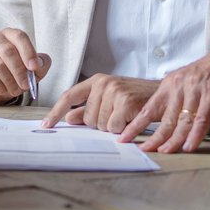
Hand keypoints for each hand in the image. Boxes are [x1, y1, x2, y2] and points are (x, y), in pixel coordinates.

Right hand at [0, 30, 49, 104]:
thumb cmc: (14, 75)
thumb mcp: (32, 71)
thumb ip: (41, 65)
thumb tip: (41, 62)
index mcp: (9, 34)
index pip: (19, 36)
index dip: (28, 52)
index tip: (35, 68)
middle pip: (8, 51)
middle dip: (19, 71)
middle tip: (25, 86)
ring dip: (10, 81)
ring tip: (16, 90)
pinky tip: (3, 90)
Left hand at [41, 75, 157, 133]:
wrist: (164, 95)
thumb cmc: (136, 98)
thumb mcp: (110, 100)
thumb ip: (88, 108)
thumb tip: (69, 118)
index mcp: (97, 81)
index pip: (69, 96)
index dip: (56, 112)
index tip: (46, 124)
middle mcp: (103, 83)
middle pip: (87, 118)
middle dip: (100, 123)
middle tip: (118, 115)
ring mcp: (115, 91)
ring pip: (100, 124)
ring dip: (113, 126)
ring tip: (126, 115)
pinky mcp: (126, 101)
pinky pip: (113, 126)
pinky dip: (122, 129)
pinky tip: (131, 119)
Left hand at [120, 23, 209, 152]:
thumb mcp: (191, 81)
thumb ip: (180, 97)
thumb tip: (172, 116)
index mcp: (171, 84)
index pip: (149, 108)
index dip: (136, 125)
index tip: (124, 137)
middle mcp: (180, 86)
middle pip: (163, 118)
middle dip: (153, 138)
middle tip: (145, 150)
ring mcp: (195, 90)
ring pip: (181, 121)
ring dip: (173, 140)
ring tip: (165, 152)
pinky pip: (200, 119)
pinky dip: (195, 134)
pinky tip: (189, 145)